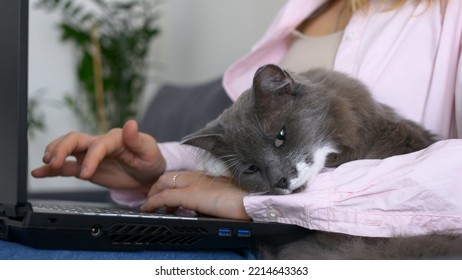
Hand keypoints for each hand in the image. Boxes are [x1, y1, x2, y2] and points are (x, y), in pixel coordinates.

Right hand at [31, 120, 164, 191]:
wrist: (149, 173)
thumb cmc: (150, 159)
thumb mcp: (149, 150)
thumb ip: (137, 139)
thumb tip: (130, 123)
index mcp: (115, 139)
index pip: (98, 145)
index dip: (90, 158)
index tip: (86, 174)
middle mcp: (99, 143)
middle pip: (74, 139)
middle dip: (62, 149)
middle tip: (54, 163)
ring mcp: (91, 155)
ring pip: (67, 148)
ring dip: (55, 153)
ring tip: (47, 164)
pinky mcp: (87, 167)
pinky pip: (67, 167)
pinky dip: (52, 170)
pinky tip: (38, 172)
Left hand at [142, 171, 251, 220]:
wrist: (252, 201)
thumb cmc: (244, 201)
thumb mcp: (224, 198)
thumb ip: (212, 199)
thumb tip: (206, 209)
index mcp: (206, 177)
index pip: (180, 176)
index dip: (168, 184)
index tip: (163, 195)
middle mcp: (197, 177)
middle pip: (168, 177)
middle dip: (156, 188)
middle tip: (151, 201)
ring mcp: (193, 184)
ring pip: (164, 183)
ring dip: (154, 195)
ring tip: (149, 206)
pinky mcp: (191, 195)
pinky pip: (165, 197)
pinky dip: (154, 202)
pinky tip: (148, 209)